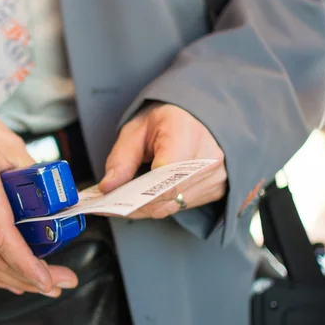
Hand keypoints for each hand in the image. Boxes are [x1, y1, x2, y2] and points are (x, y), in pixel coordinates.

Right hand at [0, 76, 77, 296]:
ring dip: (13, 280)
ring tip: (44, 285)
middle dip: (29, 278)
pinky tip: (12, 279)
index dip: (24, 262)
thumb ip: (32, 171)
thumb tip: (55, 198)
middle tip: (60, 283)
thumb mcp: (7, 140)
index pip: (0, 233)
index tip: (47, 278)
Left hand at [99, 103, 226, 217]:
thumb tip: (107, 188)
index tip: (111, 199)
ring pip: (172, 205)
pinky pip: (182, 206)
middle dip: (134, 204)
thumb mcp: (137, 129)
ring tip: (123, 200)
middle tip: (108, 204)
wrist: (200, 116)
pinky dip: (160, 205)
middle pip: (167, 195)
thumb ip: (121, 159)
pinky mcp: (218, 189)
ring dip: (145, 207)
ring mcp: (217, 175)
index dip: (136, 192)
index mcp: (186, 132)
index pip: (164, 174)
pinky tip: (145, 198)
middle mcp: (209, 156)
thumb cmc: (167, 120)